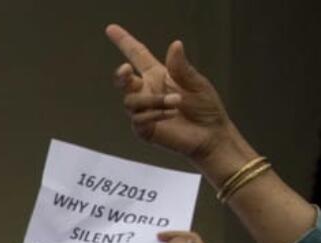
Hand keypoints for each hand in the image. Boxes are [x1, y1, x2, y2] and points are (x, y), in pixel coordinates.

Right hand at [105, 24, 233, 162]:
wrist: (210, 135)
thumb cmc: (205, 107)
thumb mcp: (197, 83)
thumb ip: (181, 67)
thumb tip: (175, 44)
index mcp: (158, 76)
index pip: (137, 56)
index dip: (123, 42)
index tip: (111, 29)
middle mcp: (147, 91)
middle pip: (123, 80)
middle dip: (121, 75)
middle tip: (126, 71)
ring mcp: (143, 111)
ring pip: (131, 101)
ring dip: (153, 100)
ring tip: (177, 103)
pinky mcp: (143, 129)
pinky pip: (138, 119)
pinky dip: (155, 114)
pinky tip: (171, 115)